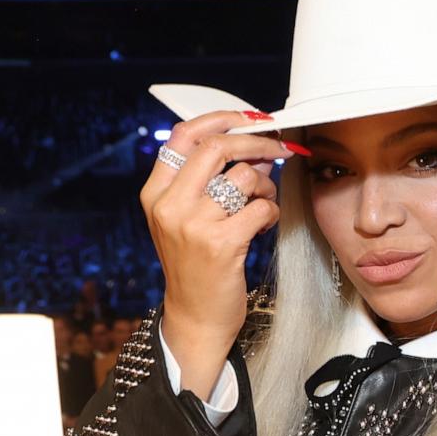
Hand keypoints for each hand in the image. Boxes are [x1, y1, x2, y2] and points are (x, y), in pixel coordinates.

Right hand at [141, 112, 292, 393]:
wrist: (195, 317)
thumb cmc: (196, 264)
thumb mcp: (187, 218)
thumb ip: (210, 181)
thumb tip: (255, 145)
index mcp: (155, 193)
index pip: (183, 135)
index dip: (221, 119)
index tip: (251, 118)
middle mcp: (169, 205)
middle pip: (216, 147)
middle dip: (257, 141)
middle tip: (280, 148)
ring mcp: (193, 224)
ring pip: (246, 177)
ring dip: (267, 185)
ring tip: (264, 202)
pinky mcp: (221, 244)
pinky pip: (262, 207)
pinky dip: (271, 212)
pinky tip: (262, 226)